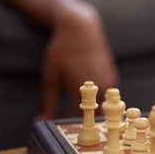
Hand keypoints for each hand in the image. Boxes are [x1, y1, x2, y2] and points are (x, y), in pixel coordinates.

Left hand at [38, 1, 118, 119]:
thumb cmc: (61, 51)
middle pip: (93, 114)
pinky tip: (89, 89)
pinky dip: (99, 97)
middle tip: (72, 116)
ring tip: (80, 102)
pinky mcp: (113, 77)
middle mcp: (98, 87)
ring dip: (93, 108)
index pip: (77, 117)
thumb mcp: (49, 77)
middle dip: (84, 118)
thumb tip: (41, 121)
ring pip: (102, 105)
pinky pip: (106, 95)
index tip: (62, 125)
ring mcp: (108, 82)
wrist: (81, 27)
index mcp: (80, 88)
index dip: (69, 123)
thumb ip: (47, 102)